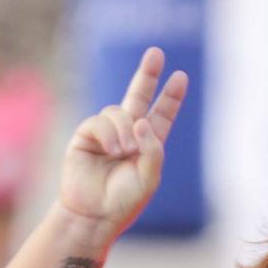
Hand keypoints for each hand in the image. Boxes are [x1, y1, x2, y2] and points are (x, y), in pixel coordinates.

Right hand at [56, 47, 188, 237]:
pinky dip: (109, 133)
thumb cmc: (123, 202)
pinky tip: (112, 150)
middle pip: (138, 96)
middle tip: (156, 52)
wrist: (93, 215)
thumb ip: (153, 149)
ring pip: (119, 111)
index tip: (181, 76)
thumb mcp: (149, 178)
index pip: (161, 115)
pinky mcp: (86, 136)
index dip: (171, 97)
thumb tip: (140, 120)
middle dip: (147, 74)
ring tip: (123, 152)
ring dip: (125, 129)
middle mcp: (127, 134)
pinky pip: (100, 121)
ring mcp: (106, 133)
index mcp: (147, 144)